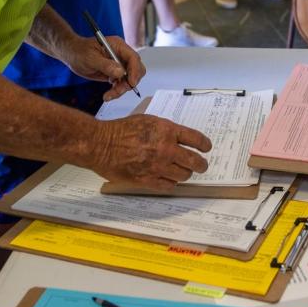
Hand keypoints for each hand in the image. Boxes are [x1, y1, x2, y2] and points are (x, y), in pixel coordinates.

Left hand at [63, 35, 144, 99]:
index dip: (135, 71)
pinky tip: (107, 95)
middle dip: (129, 82)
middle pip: (135, 70)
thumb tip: (120, 72)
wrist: (72, 55)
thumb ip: (105, 65)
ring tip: (108, 96)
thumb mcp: (90, 58)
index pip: (133, 58)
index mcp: (118, 46)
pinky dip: (117, 91)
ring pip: (129, 79)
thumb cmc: (79, 51)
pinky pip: (122, 84)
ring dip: (121, 89)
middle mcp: (121, 55)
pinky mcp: (115, 73)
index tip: (131, 83)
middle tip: (118, 91)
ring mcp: (119, 64)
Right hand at [84, 115, 211, 189]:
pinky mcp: (147, 180)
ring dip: (184, 173)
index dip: (205, 145)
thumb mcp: (148, 120)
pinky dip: (171, 183)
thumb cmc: (122, 129)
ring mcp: (157, 166)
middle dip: (201, 165)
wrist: (101, 144)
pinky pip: (169, 186)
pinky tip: (168, 179)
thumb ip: (166, 129)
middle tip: (201, 166)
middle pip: (195, 161)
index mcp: (167, 131)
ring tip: (181, 172)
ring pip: (183, 175)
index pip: (196, 139)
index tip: (206, 148)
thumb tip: (180, 138)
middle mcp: (166, 149)